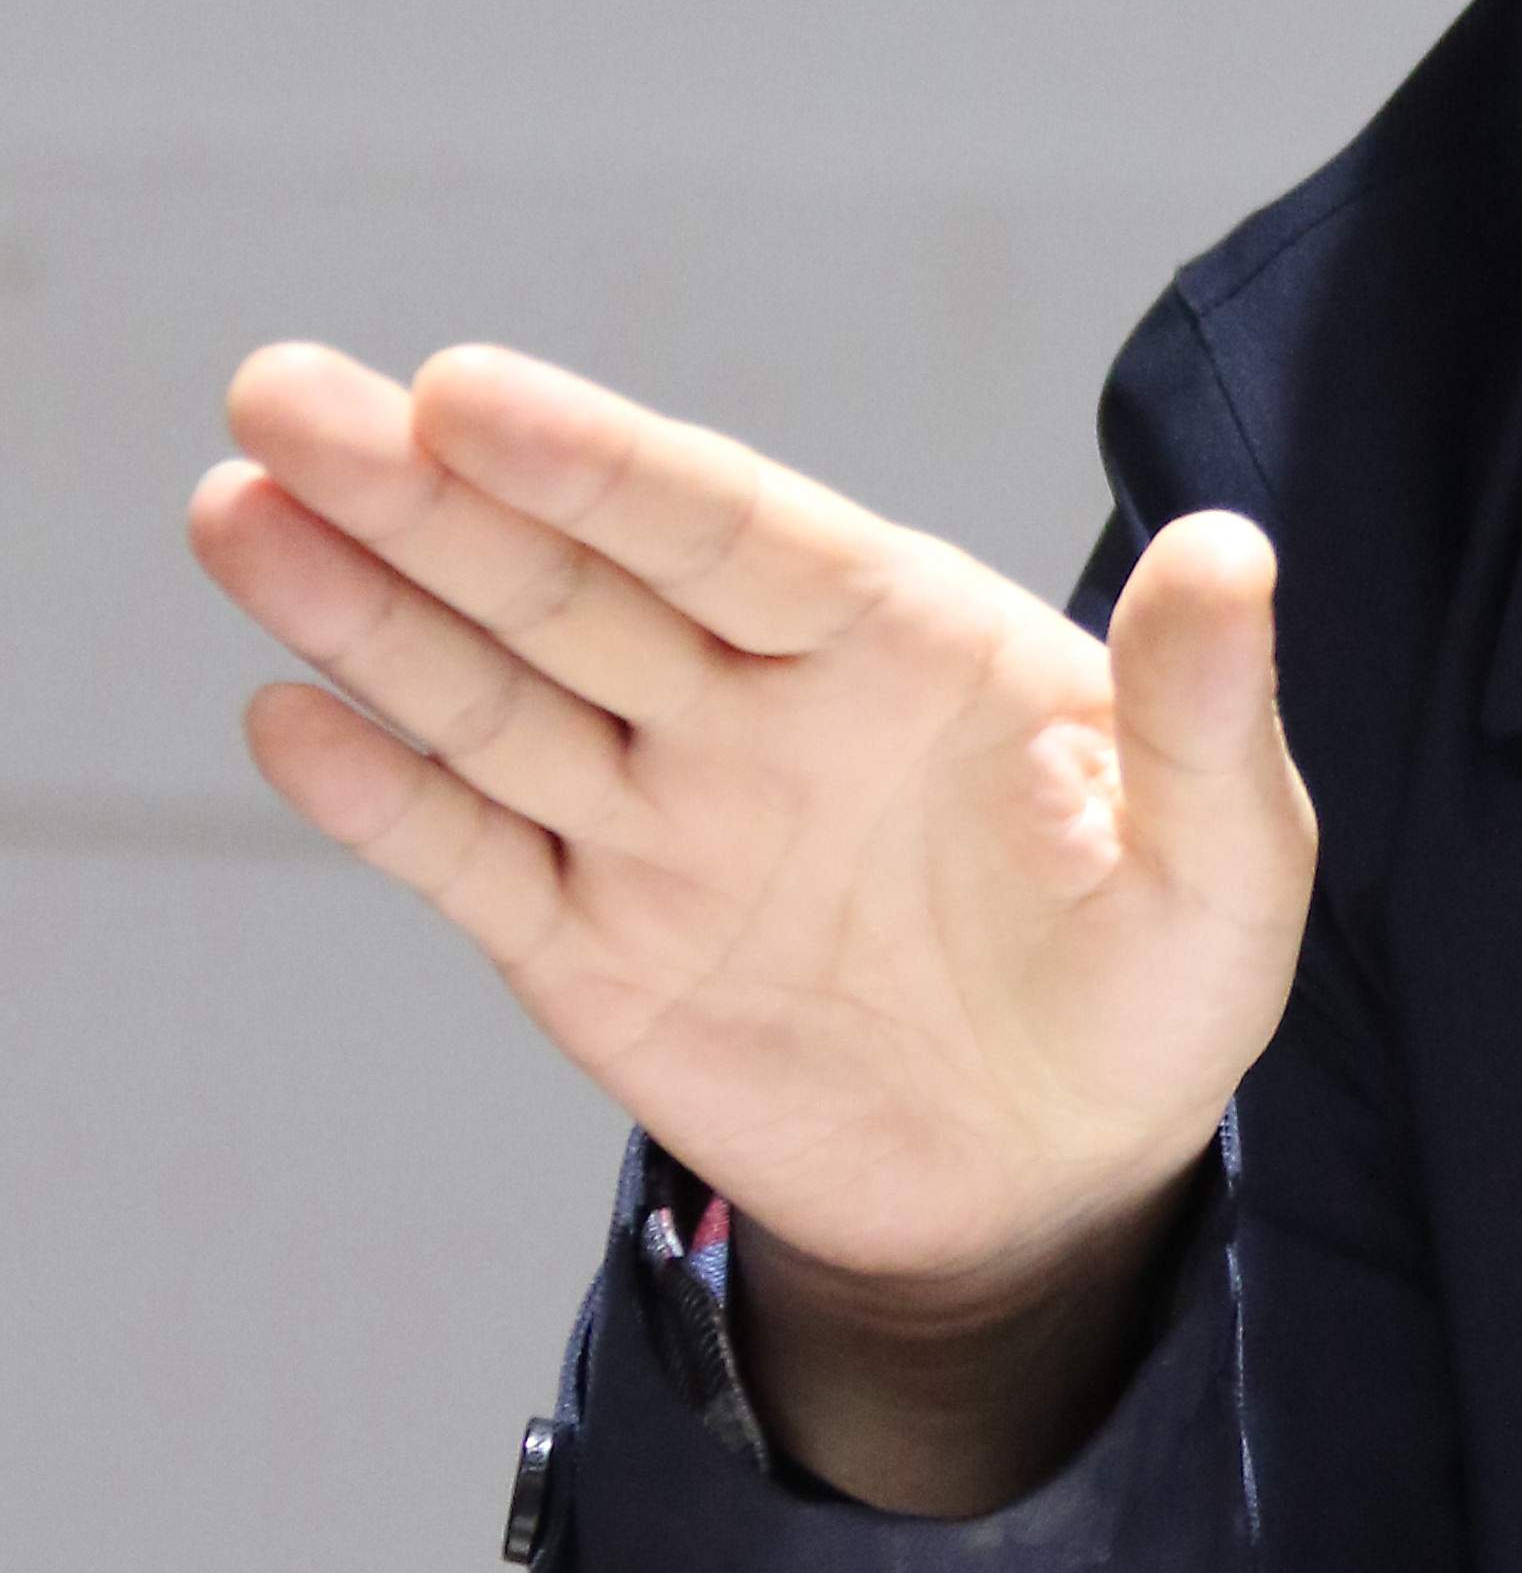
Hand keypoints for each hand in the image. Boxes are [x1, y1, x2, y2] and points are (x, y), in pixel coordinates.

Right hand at [191, 343, 1316, 1416]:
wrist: (1064, 1180)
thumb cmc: (1157, 985)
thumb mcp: (1225, 858)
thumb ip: (1200, 710)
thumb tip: (1237, 550)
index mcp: (895, 635)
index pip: (726, 528)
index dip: (597, 465)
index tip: (463, 391)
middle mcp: (753, 702)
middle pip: (568, 579)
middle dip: (422, 492)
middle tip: (279, 393)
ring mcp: (661, 818)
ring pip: (490, 694)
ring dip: (361, 607)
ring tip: (233, 507)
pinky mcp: (597, 946)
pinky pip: (473, 858)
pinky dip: (379, 796)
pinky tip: (285, 718)